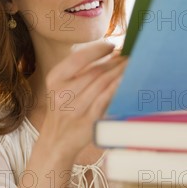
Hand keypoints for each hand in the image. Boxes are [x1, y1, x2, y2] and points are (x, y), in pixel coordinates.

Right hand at [41, 40, 126, 157]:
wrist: (56, 141)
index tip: (112, 46)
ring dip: (119, 73)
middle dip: (114, 62)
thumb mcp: (61, 87)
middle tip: (128, 56)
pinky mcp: (88, 121)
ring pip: (101, 84)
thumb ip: (79, 71)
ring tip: (131, 66)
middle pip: (94, 71)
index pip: (78, 59)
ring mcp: (75, 109)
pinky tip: (125, 82)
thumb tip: (110, 53)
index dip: (97, 50)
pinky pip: (105, 101)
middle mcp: (62, 94)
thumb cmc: (64, 109)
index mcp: (55, 79)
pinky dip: (116, 89)